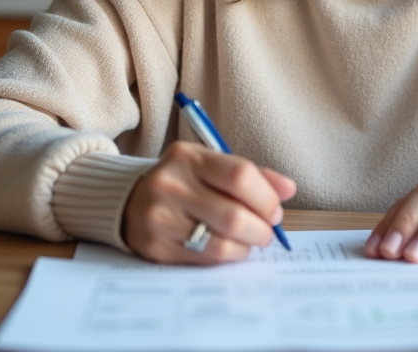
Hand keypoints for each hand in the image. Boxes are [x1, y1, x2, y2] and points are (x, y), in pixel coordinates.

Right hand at [122, 140, 296, 264]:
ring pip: (221, 243)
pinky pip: (205, 259)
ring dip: (246, 247)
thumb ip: (252, 175)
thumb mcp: (211, 165)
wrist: (129, 199)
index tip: (275, 210)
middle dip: (261, 229)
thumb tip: (288, 189)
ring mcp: (160, 218)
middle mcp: (170, 184)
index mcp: (188, 157)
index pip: (240, 175)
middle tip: (267, 232)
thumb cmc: (183, 181)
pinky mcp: (156, 247)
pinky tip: (227, 248)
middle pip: (233, 215)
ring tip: (249, 241)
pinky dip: (226, 257)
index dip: (266, 197)